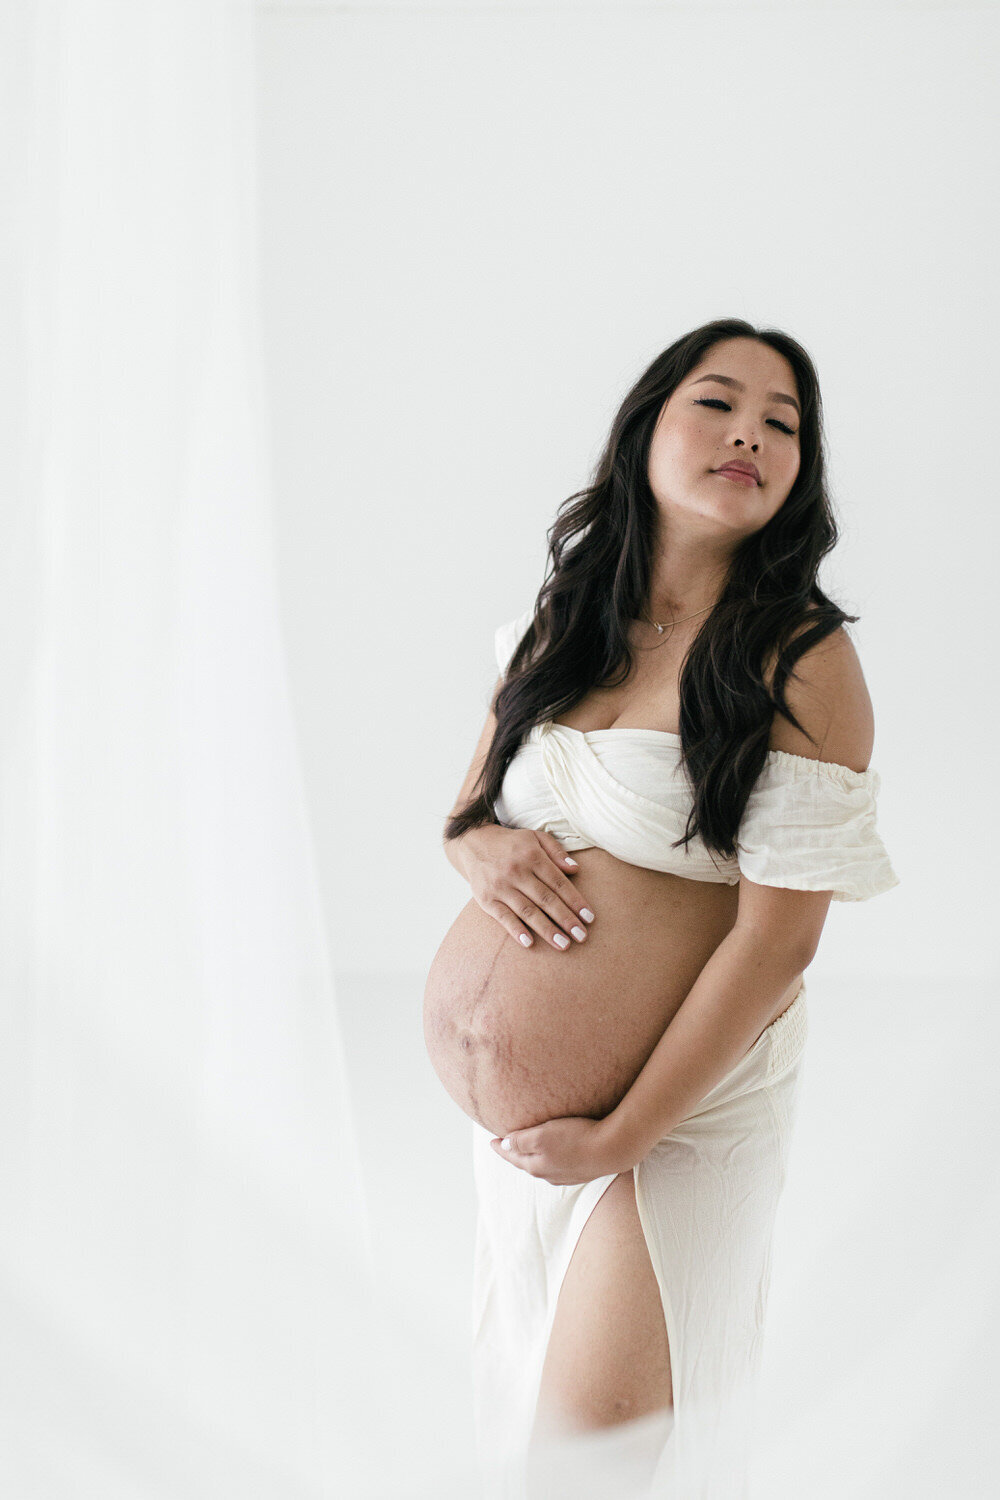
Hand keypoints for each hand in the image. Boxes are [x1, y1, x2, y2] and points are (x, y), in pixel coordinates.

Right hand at [456, 825, 595, 953]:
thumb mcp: (536, 838)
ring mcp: (500, 886)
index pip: (558, 882)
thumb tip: (576, 869)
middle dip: (566, 919)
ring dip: (547, 929)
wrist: (474, 843)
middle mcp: (516, 871)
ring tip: (564, 944)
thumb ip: (557, 851)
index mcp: (532, 856)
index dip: (575, 901)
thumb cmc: (512, 844)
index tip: (589, 918)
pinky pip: (503, 917)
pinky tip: (530, 943)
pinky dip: (516, 930)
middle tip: (582, 936)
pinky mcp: (485, 898)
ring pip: (527, 911)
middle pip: (546, 899)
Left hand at [489, 1114, 636, 1185]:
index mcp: (536, 1166)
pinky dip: (550, 1158)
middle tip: (507, 1144)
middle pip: (526, 1163)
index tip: (491, 1140)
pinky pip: (558, 1165)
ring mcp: (566, 1176)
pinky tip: (556, 1153)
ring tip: (529, 1148)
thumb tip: (504, 1145)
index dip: (501, 1148)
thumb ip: (521, 1141)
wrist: (613, 1149)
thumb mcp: (542, 1136)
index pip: (512, 1156)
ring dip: (533, 1156)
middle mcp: (549, 1175)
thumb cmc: (576, 1139)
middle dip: (515, 1154)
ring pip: (542, 1165)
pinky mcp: (581, 1171)